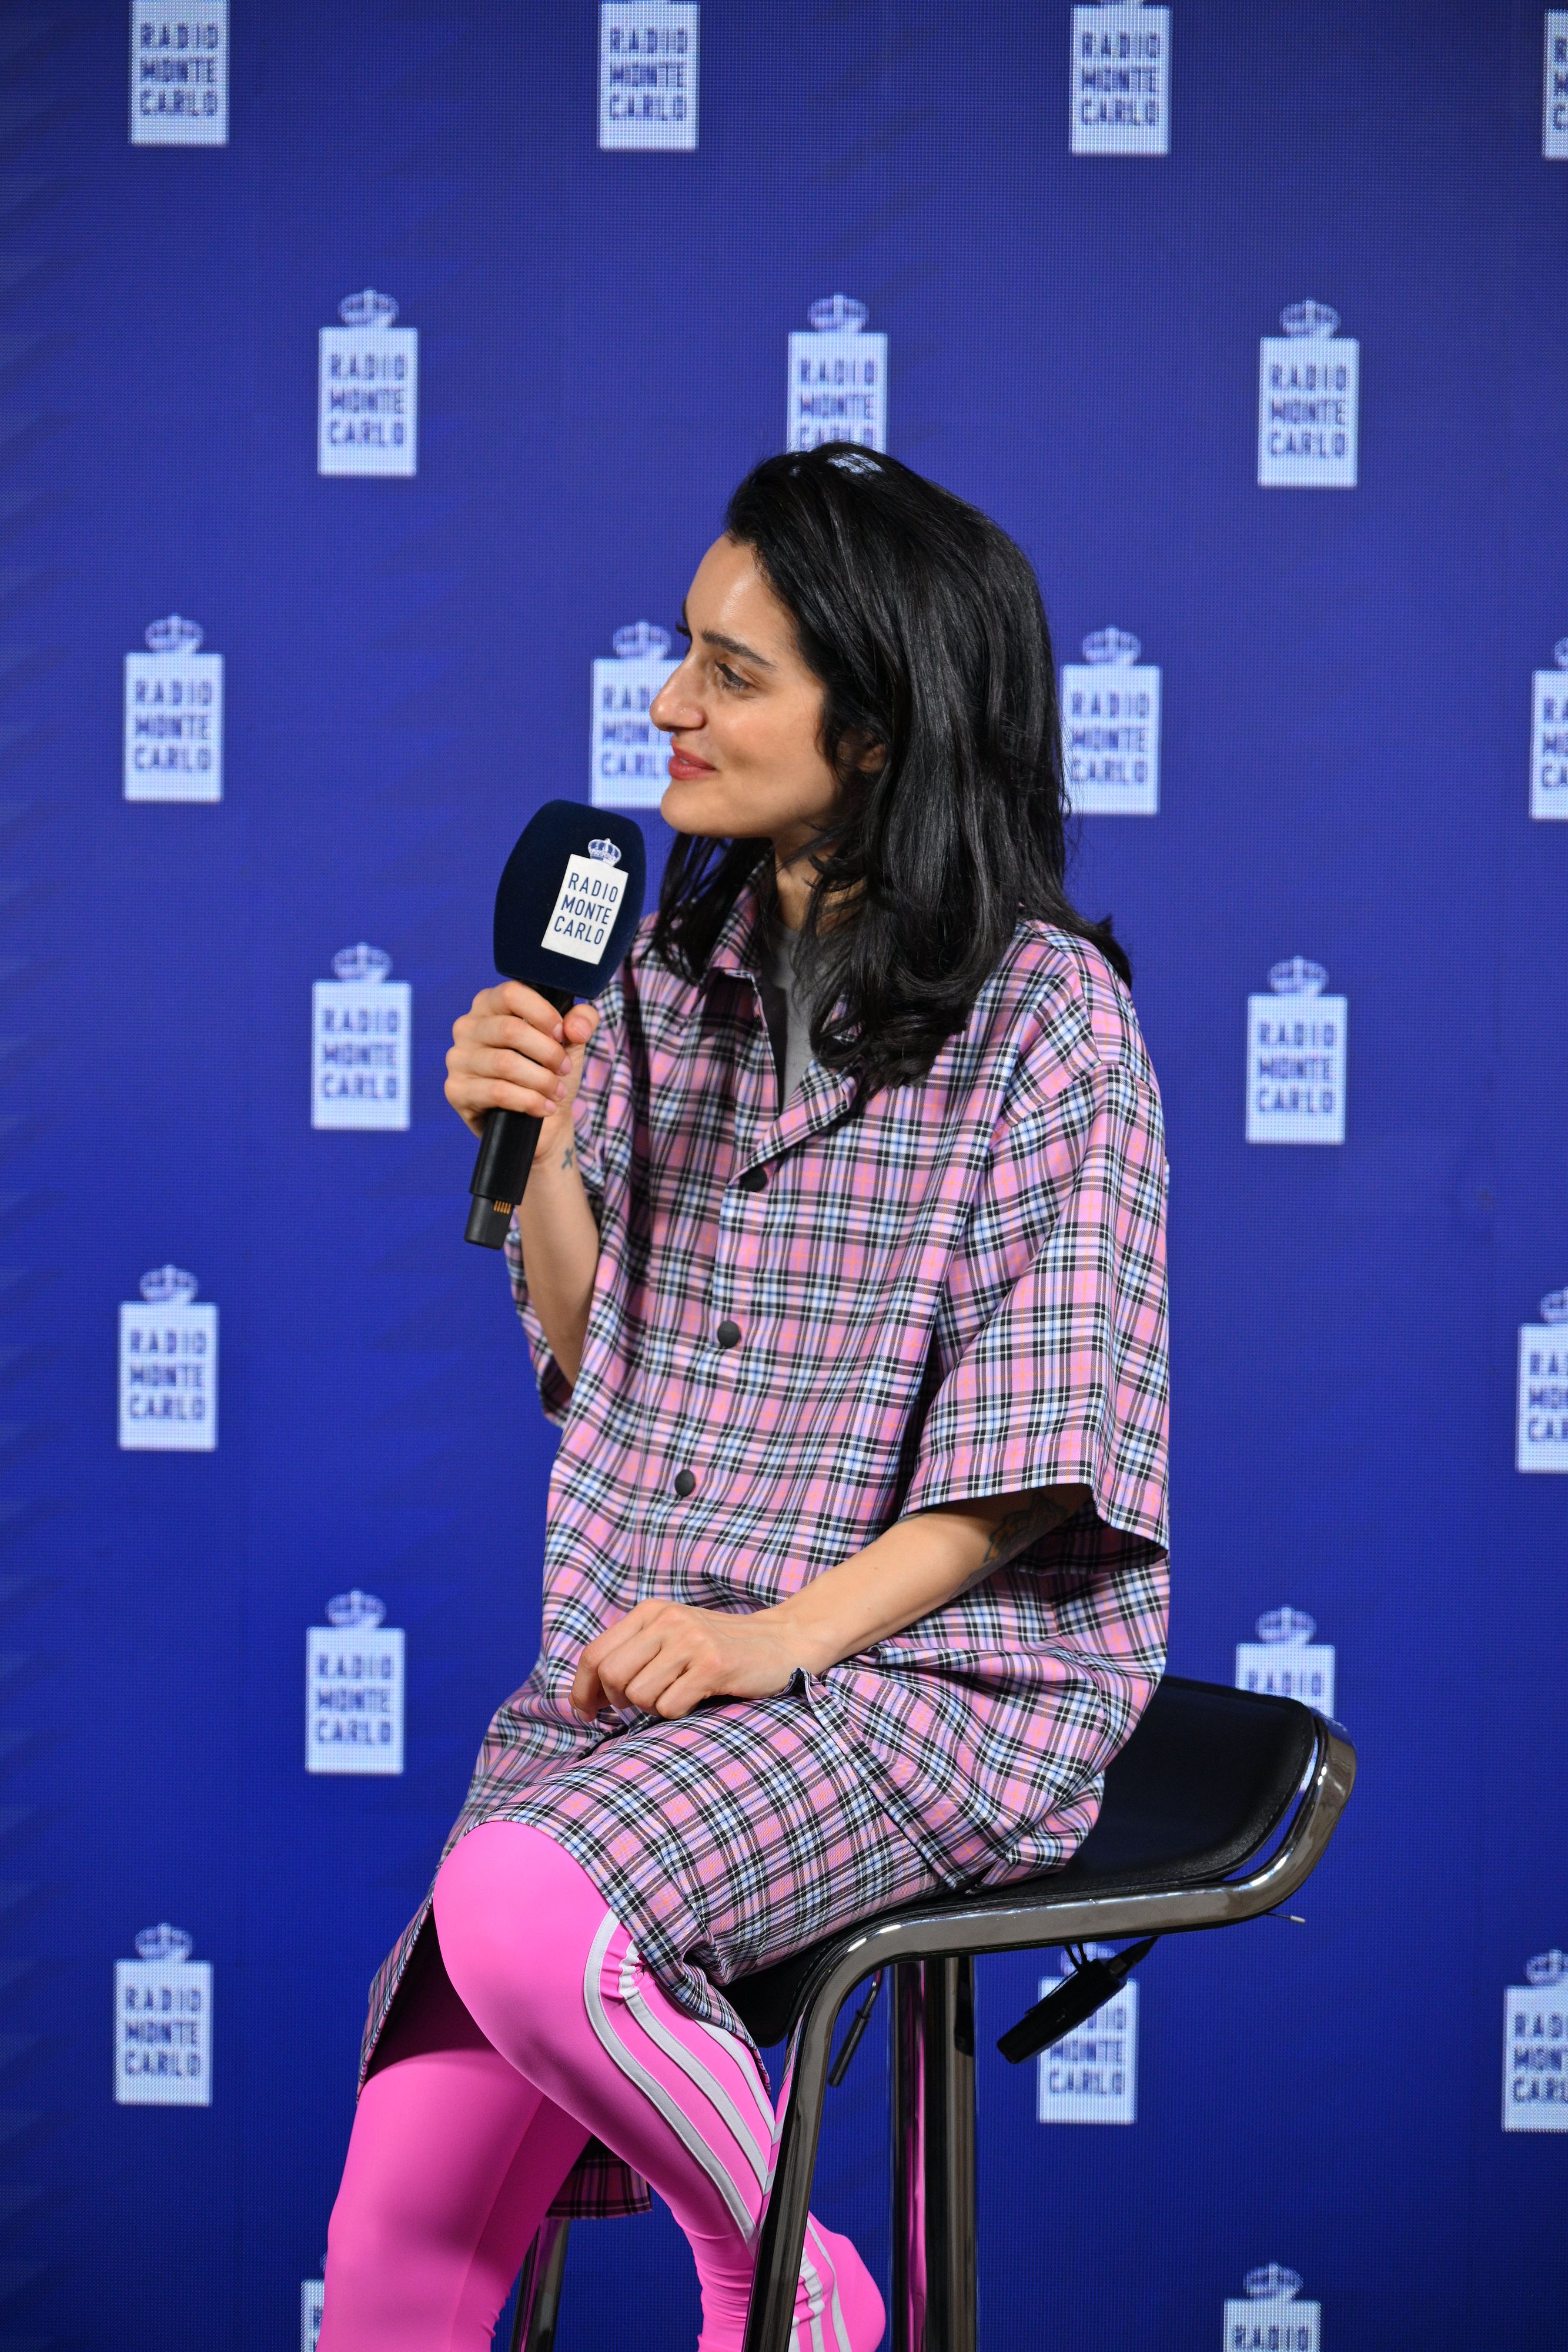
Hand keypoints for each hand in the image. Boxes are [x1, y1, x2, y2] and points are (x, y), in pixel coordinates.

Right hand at [445, 982, 599, 1143]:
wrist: (542, 1121)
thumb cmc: (549, 1071)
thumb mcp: (571, 1042)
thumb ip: (582, 1021)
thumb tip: (575, 1028)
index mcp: (489, 1005)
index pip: (511, 993)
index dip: (543, 1013)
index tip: (563, 1034)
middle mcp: (467, 1027)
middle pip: (510, 1030)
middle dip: (548, 1052)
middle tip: (564, 1068)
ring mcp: (458, 1059)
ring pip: (505, 1064)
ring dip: (541, 1080)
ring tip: (557, 1092)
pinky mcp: (456, 1090)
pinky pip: (497, 1092)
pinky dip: (529, 1101)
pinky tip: (544, 1107)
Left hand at [570, 1600, 805, 1722]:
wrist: (781, 1643)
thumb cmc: (718, 1650)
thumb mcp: (671, 1638)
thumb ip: (632, 1656)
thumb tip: (584, 1697)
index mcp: (650, 1612)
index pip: (594, 1653)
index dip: (582, 1689)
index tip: (586, 1713)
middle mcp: (667, 1620)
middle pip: (611, 1675)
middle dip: (617, 1704)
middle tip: (637, 1710)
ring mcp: (691, 1640)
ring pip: (639, 1695)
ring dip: (653, 1710)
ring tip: (678, 1697)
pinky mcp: (713, 1664)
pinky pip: (670, 1706)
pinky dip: (676, 1714)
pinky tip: (696, 1700)